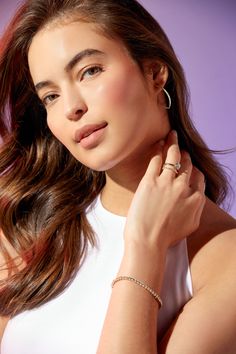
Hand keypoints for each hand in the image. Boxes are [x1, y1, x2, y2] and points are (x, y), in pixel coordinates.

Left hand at [124, 130, 205, 252]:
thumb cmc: (166, 238)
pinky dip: (158, 150)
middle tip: (181, 148)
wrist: (148, 241)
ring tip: (172, 135)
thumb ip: (196, 209)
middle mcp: (183, 188)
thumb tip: (197, 199)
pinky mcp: (149, 181)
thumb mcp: (191, 225)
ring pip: (173, 157)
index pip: (198, 178)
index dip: (193, 170)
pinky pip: (156, 161)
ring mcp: (166, 183)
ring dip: (173, 144)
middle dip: (185, 154)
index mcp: (195, 199)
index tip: (189, 166)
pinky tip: (158, 144)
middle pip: (187, 165)